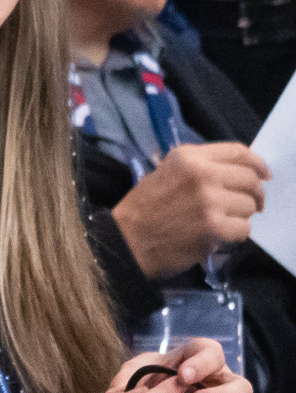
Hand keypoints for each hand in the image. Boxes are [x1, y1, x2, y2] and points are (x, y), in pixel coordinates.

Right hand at [112, 143, 265, 277]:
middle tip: (252, 205)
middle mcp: (201, 174)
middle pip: (250, 180)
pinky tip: (218, 235)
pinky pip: (244, 229)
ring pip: (249, 206)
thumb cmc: (145, 206)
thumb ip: (200, 167)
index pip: (238, 152)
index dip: (258, 164)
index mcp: (188, 156)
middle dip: (255, 194)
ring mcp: (209, 201)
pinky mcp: (214, 227)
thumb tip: (239, 172)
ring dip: (241, 216)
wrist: (127, 239)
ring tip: (222, 221)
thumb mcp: (166, 172)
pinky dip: (235, 234)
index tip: (265, 174)